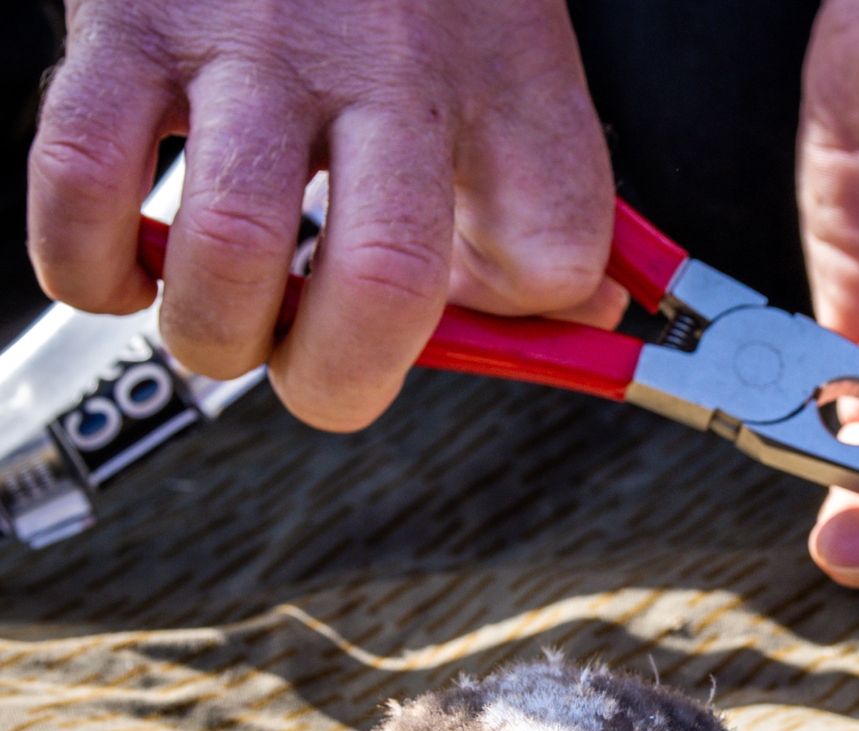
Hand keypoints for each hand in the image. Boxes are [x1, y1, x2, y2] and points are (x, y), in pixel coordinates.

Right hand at [29, 0, 618, 431]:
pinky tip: (126, 265)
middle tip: (315, 371)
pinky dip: (91, 265)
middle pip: (389, 282)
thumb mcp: (515, 67)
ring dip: (214, 333)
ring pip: (232, 251)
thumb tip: (583, 315)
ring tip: (219, 318)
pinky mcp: (132, 23)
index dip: (524, 331)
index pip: (554, 249)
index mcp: (503, 77)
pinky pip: (87, 185)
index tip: (474, 328)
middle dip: (337, 380)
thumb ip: (540, 198)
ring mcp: (257, 44)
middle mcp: (391, 61)